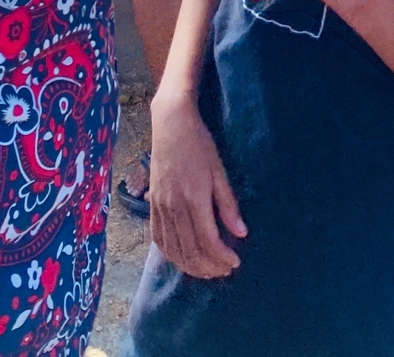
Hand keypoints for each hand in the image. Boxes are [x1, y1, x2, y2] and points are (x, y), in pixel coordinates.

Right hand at [149, 92, 246, 277]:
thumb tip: (241, 233)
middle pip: (190, 250)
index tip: (235, 262)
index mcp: (194, 197)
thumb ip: (228, 204)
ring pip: (173, 249)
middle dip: (209, 266)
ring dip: (190, 266)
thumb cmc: (199, 144)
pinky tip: (182, 258)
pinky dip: (170, 254)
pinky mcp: (152, 203)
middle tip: (224, 270)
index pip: (208, 240)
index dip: (222, 257)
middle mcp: (174, 206)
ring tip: (207, 270)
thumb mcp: (219, 170)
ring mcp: (160, 205)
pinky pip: (158, 238)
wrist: (171, 124)